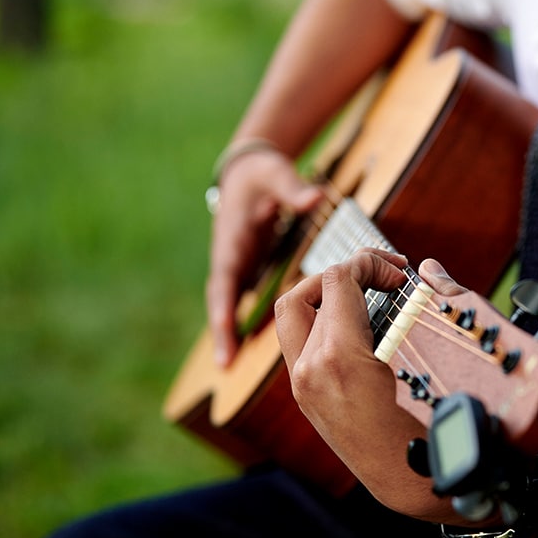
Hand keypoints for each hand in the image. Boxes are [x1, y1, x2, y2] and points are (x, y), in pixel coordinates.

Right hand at [206, 148, 323, 365]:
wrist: (248, 172)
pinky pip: (251, 300)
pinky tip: (257, 346)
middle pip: (223, 300)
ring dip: (233, 332)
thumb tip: (315, 197)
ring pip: (234, 305)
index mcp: (233, 242)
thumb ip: (293, 190)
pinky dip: (252, 321)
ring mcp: (239, 268)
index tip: (224, 328)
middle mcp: (231, 260)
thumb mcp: (274, 176)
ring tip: (231, 365)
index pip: (225, 278)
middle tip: (225, 362)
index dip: (224, 306)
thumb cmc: (261, 175)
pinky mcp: (251, 271)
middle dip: (222, 330)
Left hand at [274, 249, 468, 517]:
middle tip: (381, 279)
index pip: (337, 279)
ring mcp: (303, 387)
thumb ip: (437, 305)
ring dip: (327, 299)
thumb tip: (429, 270)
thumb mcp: (439, 362)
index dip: (370, 263)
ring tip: (367, 297)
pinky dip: (324, 325)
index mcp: (339, 359)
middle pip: (304, 293)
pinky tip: (361, 329)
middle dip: (342, 275)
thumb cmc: (434, 430)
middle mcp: (310, 371)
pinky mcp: (306, 399)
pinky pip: (301, 345)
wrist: (412, 486)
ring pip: (294, 319)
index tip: (400, 275)